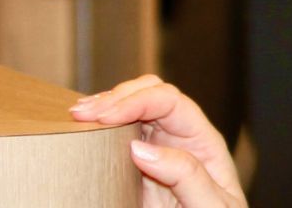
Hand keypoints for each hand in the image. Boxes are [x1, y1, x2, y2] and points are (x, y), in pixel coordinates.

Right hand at [71, 74, 246, 207]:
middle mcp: (179, 138)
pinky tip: (86, 130)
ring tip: (78, 115)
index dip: (136, 100)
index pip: (170, 101)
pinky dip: (101, 129)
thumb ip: (186, 175)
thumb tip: (141, 149)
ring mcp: (157, 150)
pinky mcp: (137, 168)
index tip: (106, 116)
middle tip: (82, 113)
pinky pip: (119, 138)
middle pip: (149, 95)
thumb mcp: (213, 203)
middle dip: (115, 97)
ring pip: (131, 111)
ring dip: (105, 107)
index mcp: (203, 140)